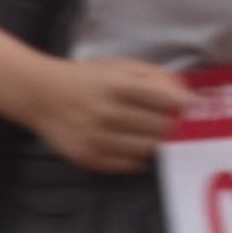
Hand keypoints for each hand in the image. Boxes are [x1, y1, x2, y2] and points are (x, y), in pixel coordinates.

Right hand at [18, 54, 194, 181]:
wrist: (42, 95)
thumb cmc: (87, 79)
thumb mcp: (120, 66)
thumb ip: (154, 76)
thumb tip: (186, 95)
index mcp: (117, 86)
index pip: (165, 100)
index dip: (183, 105)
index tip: (190, 107)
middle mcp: (107, 113)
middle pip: (161, 128)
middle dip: (170, 124)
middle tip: (169, 121)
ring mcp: (97, 139)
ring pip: (147, 150)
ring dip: (153, 142)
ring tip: (147, 132)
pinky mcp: (89, 158)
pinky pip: (128, 166)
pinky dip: (136, 157)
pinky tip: (131, 144)